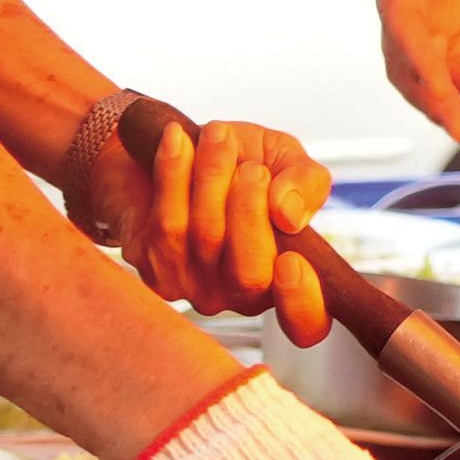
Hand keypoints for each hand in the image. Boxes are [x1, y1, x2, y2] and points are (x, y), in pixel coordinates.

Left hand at [75, 93, 329, 338]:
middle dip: (250, 209)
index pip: (306, 324)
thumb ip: (306, 182)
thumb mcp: (285, 160)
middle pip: (250, 274)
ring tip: (217, 135)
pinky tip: (177, 140)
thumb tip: (288, 214)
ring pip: (206, 238)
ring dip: (211, 177)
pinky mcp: (153, 271)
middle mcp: (241, 294)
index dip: (302, 305)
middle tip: (251, 167)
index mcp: (285, 277)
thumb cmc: (237, 160)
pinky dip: (174, 173)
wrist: (169, 147)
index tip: (293, 261)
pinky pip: (165, 224)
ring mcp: (194, 289)